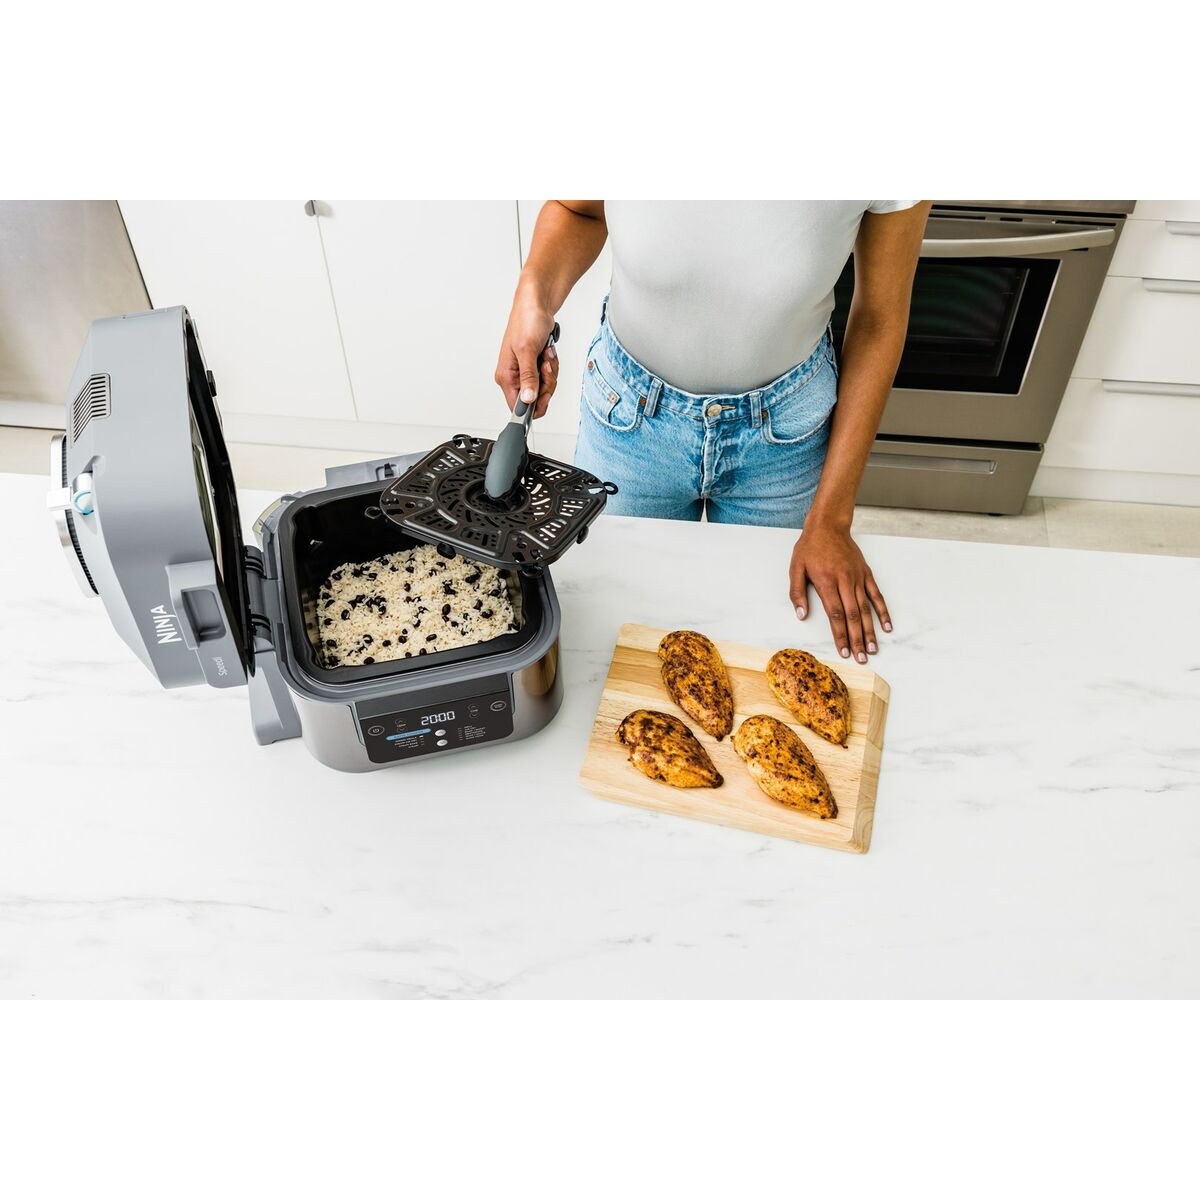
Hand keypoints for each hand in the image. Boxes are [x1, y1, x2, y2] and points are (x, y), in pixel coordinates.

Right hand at [495, 300, 558, 417]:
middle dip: (546, 383)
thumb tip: (527, 399)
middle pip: (535, 399)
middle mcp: (513, 377)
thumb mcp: (527, 350)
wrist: (536, 306)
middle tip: (545, 365)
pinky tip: (547, 352)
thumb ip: (528, 377)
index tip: (544, 393)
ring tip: (545, 353)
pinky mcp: (534, 367)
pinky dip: (552, 365)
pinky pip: (548, 377)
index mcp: (506, 377)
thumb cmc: (526, 321)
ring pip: (544, 388)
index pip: (517, 407)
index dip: (533, 405)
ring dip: (551, 371)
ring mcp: (524, 372)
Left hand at [789, 522, 891, 662]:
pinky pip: (877, 595)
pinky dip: (882, 612)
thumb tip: (801, 616)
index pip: (835, 614)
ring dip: (870, 631)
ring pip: (866, 609)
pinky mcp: (866, 574)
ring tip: (873, 649)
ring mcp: (858, 578)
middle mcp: (845, 581)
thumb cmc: (810, 548)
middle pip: (853, 616)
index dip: (840, 634)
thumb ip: (797, 593)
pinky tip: (886, 627)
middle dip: (857, 639)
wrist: (828, 526)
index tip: (843, 651)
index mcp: (826, 582)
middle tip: (861, 658)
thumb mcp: (795, 569)